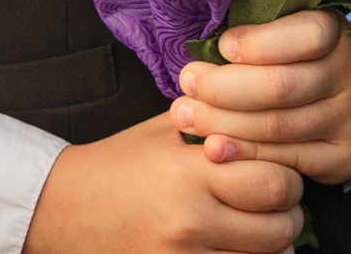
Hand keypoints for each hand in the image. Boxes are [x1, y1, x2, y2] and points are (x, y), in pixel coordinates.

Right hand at [23, 111, 300, 253]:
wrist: (63, 210)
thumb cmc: (115, 165)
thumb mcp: (162, 131)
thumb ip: (213, 122)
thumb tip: (264, 110)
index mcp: (188, 171)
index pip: (274, 181)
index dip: (286, 175)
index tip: (277, 169)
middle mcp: (191, 219)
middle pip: (280, 227)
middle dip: (287, 213)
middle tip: (276, 202)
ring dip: (271, 244)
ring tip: (257, 226)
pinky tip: (235, 245)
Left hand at [174, 8, 350, 184]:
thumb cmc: (305, 57)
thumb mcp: (292, 31)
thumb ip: (258, 33)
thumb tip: (202, 44)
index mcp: (336, 32)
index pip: (303, 35)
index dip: (256, 43)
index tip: (219, 47)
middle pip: (279, 86)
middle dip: (222, 88)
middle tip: (187, 84)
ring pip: (276, 127)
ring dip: (222, 123)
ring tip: (185, 116)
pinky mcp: (344, 157)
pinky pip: (285, 160)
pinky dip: (243, 154)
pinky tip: (213, 148)